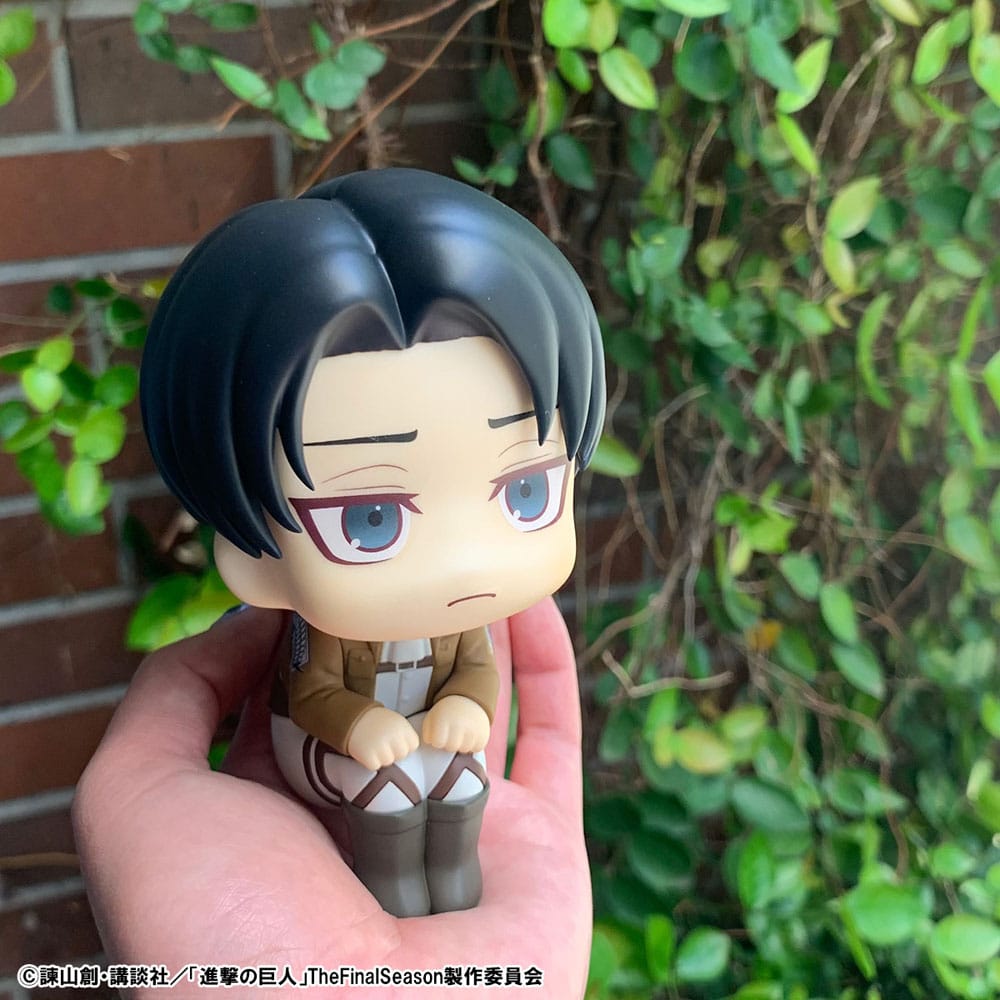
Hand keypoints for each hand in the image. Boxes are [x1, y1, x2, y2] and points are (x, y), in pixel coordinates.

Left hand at [73, 599, 590, 996]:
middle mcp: (371, 812)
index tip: (324, 561)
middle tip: (407, 548)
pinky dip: (548, 662)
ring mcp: (459, 823)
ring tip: (473, 553)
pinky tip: (531, 599)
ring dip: (477, 627)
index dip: (306, 623)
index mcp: (279, 806)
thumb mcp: (136, 798)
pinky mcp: (539, 839)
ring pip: (476, 698)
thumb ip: (172, 694)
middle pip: (393, 688)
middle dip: (398, 618)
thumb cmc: (224, 927)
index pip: (295, 689)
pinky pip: (552, 732)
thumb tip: (257, 623)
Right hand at [346, 705, 418, 769]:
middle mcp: (393, 735)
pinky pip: (375, 766)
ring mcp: (380, 745)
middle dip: (394, 752)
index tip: (396, 741)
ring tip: (374, 746)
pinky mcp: (367, 754)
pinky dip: (370, 761)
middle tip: (383, 745)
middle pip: (402, 755)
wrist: (352, 717)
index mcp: (402, 725)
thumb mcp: (395, 721)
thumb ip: (405, 735)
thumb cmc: (375, 721)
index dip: (405, 745)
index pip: (413, 745)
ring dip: (382, 757)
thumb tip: (410, 749)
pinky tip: (367, 750)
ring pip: (389, 762)